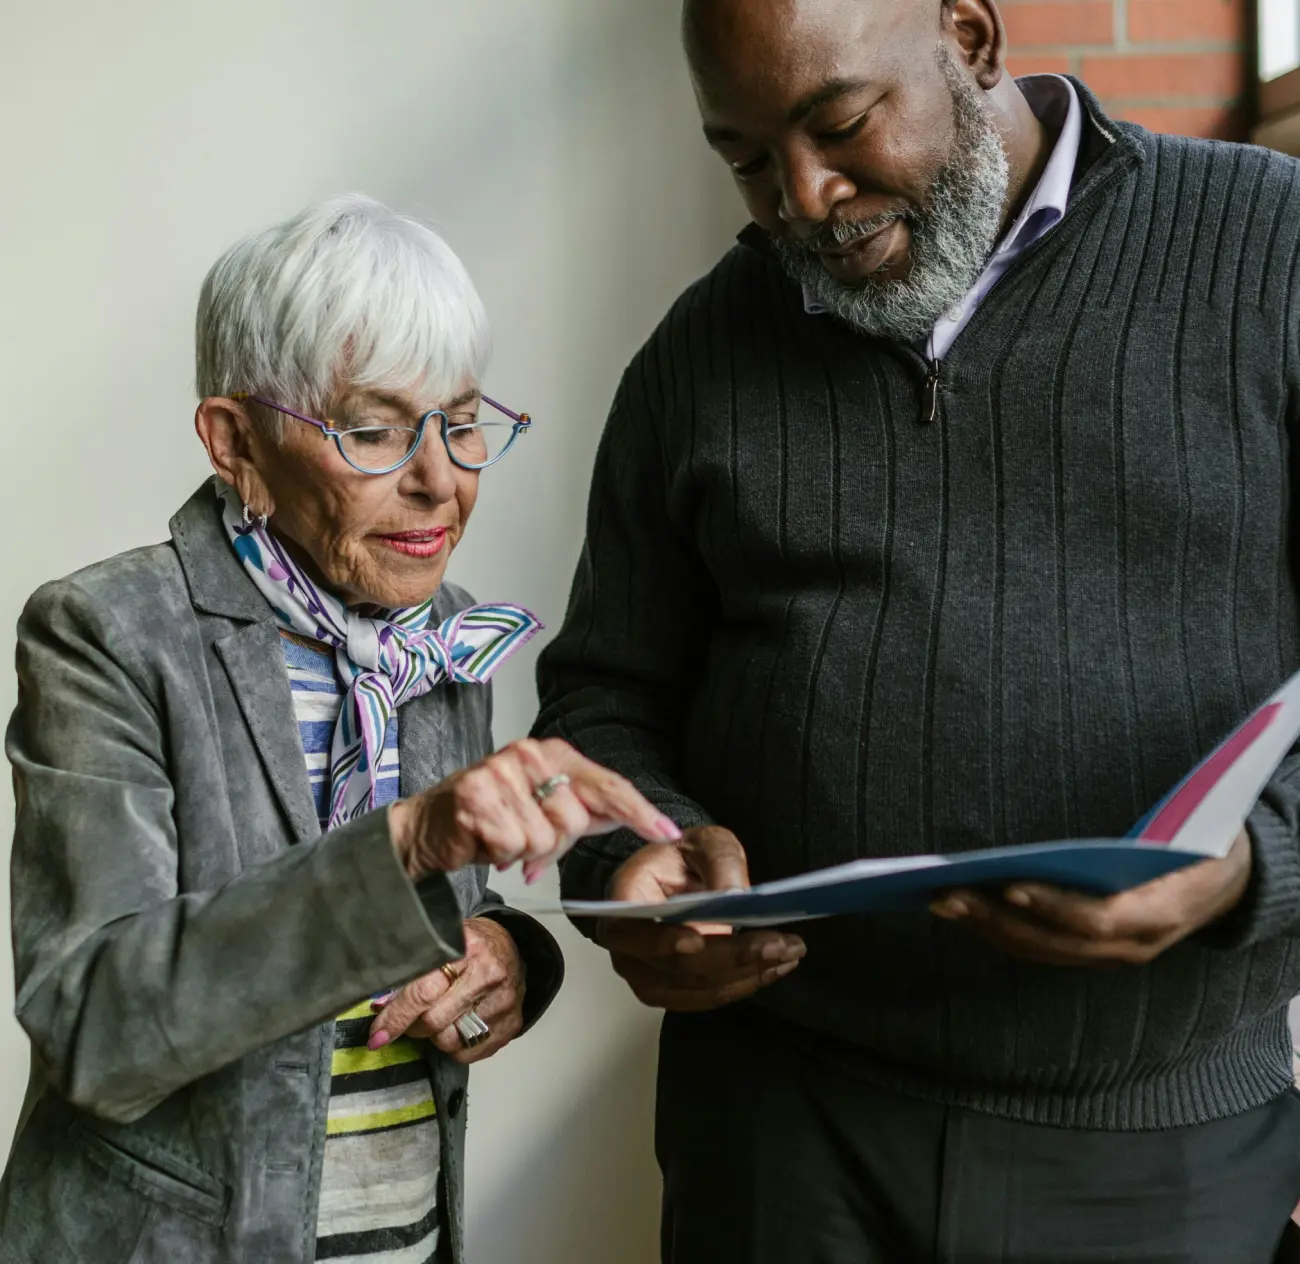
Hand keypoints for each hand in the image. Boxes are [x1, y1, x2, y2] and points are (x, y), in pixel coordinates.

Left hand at [368, 918, 525, 1063]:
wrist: (511, 948)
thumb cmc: (470, 946)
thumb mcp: (442, 945)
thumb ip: (413, 971)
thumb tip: (379, 1006)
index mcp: (466, 950)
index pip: (424, 991)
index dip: (396, 1016)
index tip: (377, 1035)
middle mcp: (489, 976)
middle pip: (435, 1021)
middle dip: (413, 1027)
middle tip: (410, 1020)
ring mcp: (503, 1002)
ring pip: (450, 1041)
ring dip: (436, 1037)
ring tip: (440, 1019)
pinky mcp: (511, 1024)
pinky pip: (469, 1054)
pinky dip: (456, 1047)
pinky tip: (458, 1027)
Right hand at [389, 738, 680, 880]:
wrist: (428, 827)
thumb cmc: (489, 817)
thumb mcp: (543, 808)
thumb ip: (584, 812)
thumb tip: (626, 818)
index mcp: (551, 753)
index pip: (606, 784)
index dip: (639, 811)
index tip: (667, 832)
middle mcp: (528, 755)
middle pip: (576, 820)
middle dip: (555, 845)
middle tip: (526, 842)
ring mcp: (500, 773)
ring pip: (545, 838)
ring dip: (525, 853)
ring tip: (501, 839)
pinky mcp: (477, 797)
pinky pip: (514, 847)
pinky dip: (500, 855)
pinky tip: (484, 841)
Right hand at [598, 826, 805, 1011]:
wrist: (680, 877)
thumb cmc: (685, 857)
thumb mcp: (705, 842)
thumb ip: (720, 862)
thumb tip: (735, 895)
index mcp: (624, 900)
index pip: (634, 930)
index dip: (663, 941)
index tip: (700, 939)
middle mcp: (626, 946)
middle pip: (676, 966)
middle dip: (731, 958)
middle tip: (778, 944)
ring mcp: (645, 974)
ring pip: (697, 988)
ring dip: (746, 975)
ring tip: (789, 953)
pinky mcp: (670, 990)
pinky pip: (707, 996)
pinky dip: (743, 984)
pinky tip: (774, 967)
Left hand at [930, 830, 1252, 965]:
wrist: (1232, 880)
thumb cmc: (1202, 840)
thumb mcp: (1190, 832)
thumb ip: (1150, 832)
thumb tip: (1087, 815)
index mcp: (1162, 912)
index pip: (1099, 918)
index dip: (1052, 905)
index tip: (1007, 885)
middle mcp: (1135, 945)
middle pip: (1055, 941)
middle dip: (997, 918)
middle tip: (947, 893)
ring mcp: (1114, 956)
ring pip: (1041, 950)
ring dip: (988, 927)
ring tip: (941, 899)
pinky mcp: (1094, 953)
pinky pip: (1042, 948)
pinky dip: (1002, 930)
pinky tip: (966, 909)